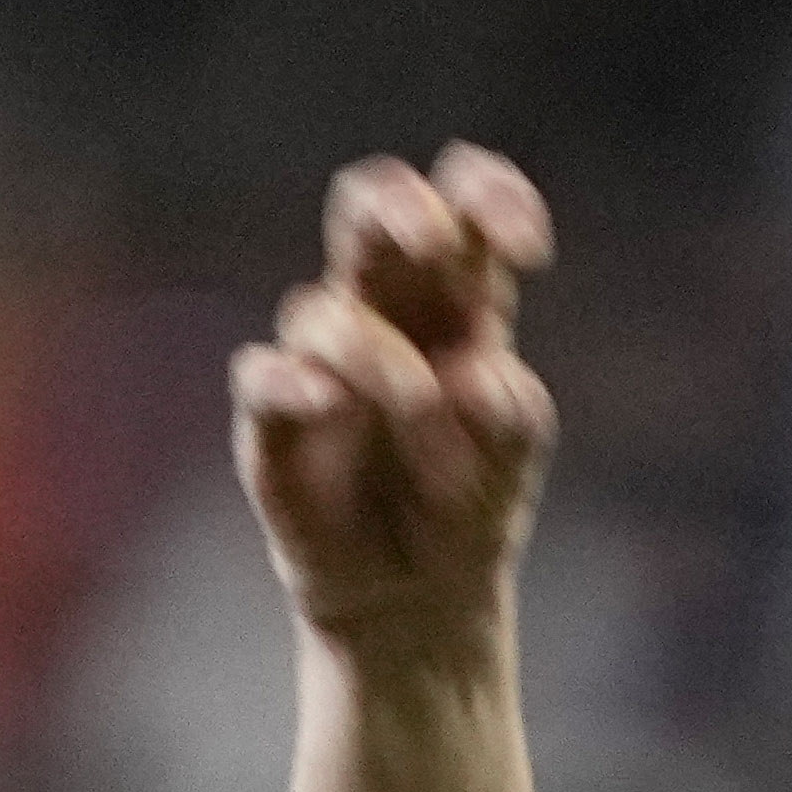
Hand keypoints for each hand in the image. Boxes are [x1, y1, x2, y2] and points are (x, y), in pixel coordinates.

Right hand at [229, 145, 557, 654]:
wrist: (416, 594)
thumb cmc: (470, 500)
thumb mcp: (516, 453)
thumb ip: (510, 409)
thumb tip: (467, 375)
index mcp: (457, 296)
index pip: (464, 203)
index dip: (490, 197)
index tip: (530, 250)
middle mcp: (383, 308)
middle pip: (369, 205)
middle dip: (401, 206)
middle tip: (435, 244)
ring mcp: (320, 357)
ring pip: (326, 310)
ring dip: (388, 368)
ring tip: (432, 441)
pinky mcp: (271, 415)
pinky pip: (262, 373)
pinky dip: (293, 382)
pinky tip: (329, 404)